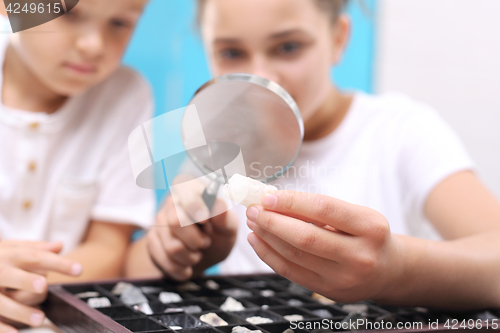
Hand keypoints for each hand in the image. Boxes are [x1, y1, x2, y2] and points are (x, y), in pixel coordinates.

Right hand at [0, 241, 81, 332]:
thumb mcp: (9, 249)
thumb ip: (34, 248)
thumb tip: (59, 245)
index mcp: (8, 254)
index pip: (36, 257)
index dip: (58, 263)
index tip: (79, 269)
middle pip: (12, 275)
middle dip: (26, 280)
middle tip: (43, 286)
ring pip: (0, 301)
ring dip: (19, 310)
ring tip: (40, 318)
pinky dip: (2, 327)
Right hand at [147, 175, 237, 280]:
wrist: (203, 257)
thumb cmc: (218, 236)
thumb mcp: (228, 227)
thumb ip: (224, 217)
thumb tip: (220, 206)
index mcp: (192, 190)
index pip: (184, 187)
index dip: (194, 205)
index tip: (204, 220)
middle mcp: (172, 202)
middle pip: (175, 221)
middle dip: (196, 240)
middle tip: (206, 242)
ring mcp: (159, 221)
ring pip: (172, 247)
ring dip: (191, 258)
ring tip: (197, 253)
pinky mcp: (151, 240)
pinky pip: (166, 261)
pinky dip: (182, 268)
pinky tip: (187, 265)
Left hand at [246, 190, 402, 302]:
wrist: (387, 271)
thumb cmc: (365, 234)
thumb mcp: (354, 215)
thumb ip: (318, 208)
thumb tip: (273, 199)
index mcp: (370, 227)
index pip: (324, 209)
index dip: (292, 201)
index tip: (267, 196)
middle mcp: (360, 255)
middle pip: (305, 237)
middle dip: (273, 221)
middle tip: (253, 209)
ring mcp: (344, 278)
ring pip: (295, 256)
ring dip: (267, 236)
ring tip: (253, 222)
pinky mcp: (329, 291)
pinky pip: (291, 272)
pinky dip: (269, 255)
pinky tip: (257, 241)